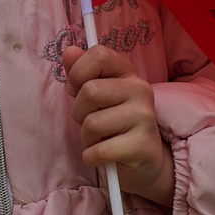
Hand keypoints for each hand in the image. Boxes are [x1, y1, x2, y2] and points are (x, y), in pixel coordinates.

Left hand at [67, 44, 175, 205]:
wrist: (146, 163)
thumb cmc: (115, 127)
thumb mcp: (98, 97)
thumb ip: (82, 74)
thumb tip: (69, 52)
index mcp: (128, 74)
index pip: (99, 55)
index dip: (79, 72)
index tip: (78, 89)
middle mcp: (140, 90)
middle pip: (89, 92)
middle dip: (79, 113)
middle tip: (93, 123)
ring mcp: (144, 118)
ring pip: (91, 124)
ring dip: (87, 138)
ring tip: (102, 140)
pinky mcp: (142, 146)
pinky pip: (98, 151)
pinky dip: (92, 157)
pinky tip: (104, 156)